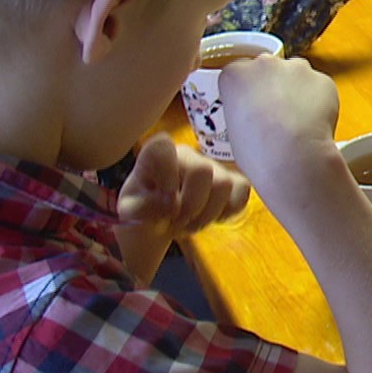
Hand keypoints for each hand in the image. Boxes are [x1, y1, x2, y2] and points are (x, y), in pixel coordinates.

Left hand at [116, 133, 251, 235]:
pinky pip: (242, 192)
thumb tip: (171, 203)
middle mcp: (187, 154)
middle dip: (191, 205)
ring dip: (207, 215)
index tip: (163, 202)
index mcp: (156, 155)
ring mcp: (212, 166)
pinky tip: (210, 218)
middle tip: (177, 222)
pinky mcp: (232, 181)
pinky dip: (228, 212)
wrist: (156, 225)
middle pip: (202, 170)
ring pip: (224, 184)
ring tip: (190, 224)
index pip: (162, 148)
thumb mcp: (129, 213)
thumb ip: (143, 207)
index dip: (166, 176)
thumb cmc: (140, 212)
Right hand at [218, 54, 342, 197]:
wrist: (294, 157)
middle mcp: (265, 64)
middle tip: (275, 114)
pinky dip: (318, 100)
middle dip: (272, 86)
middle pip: (268, 69)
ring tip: (297, 120)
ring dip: (296, 90)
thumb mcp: (233, 130)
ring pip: (296, 74)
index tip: (251, 106)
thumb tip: (255, 114)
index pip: (238, 74)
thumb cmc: (259, 151)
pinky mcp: (322, 78)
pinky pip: (319, 86)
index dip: (247, 92)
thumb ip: (243, 109)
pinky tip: (315, 121)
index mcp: (235, 75)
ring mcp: (296, 68)